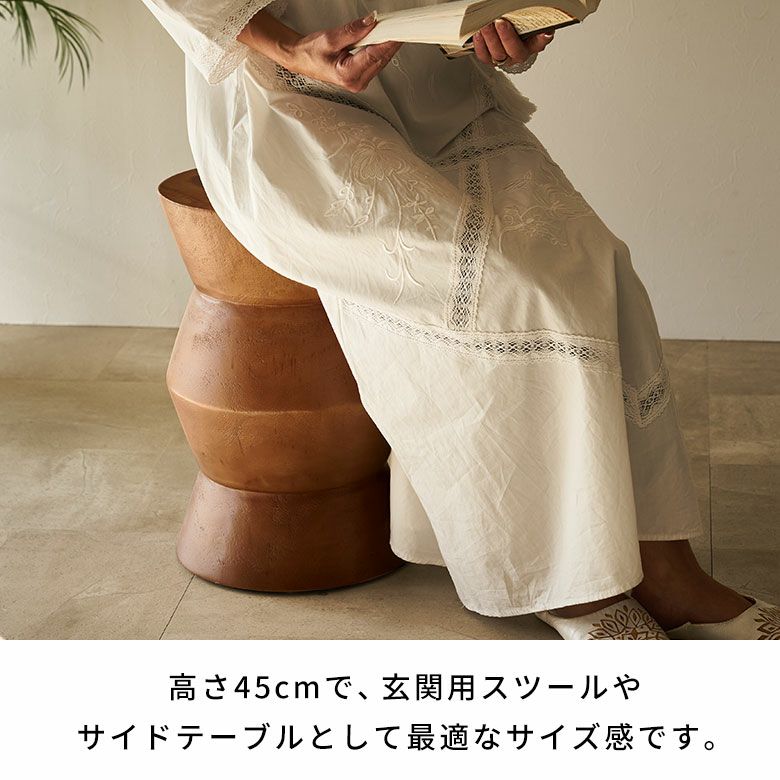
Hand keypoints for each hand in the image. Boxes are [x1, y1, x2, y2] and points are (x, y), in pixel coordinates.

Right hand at [240, 11, 402, 92]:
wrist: (301, 60)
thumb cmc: (310, 53)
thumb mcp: (330, 38)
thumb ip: (353, 30)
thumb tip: (371, 21)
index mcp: (348, 75)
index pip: (375, 54)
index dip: (389, 40)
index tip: (398, 29)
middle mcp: (357, 82)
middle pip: (381, 58)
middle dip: (390, 40)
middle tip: (396, 24)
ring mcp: (360, 81)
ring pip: (381, 60)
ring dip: (386, 44)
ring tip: (387, 29)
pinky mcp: (362, 76)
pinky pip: (376, 61)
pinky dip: (380, 48)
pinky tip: (381, 38)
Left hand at [472, 18, 553, 67]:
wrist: (508, 34)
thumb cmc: (519, 28)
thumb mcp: (527, 21)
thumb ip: (532, 15)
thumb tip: (532, 6)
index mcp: (533, 44)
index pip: (540, 42)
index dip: (542, 39)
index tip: (545, 32)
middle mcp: (519, 54)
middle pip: (514, 50)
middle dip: (507, 37)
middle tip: (500, 22)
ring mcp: (504, 58)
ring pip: (497, 54)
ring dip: (490, 39)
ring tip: (486, 26)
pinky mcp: (490, 58)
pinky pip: (484, 56)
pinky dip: (480, 45)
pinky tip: (478, 34)